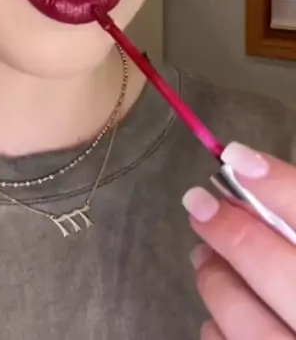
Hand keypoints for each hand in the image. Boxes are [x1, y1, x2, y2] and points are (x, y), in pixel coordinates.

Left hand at [182, 143, 295, 338]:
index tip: (235, 158)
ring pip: (251, 326)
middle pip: (281, 272)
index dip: (278, 185)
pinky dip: (220, 334)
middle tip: (199, 204)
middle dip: (233, 232)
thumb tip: (251, 170)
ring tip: (204, 258)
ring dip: (218, 284)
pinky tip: (218, 318)